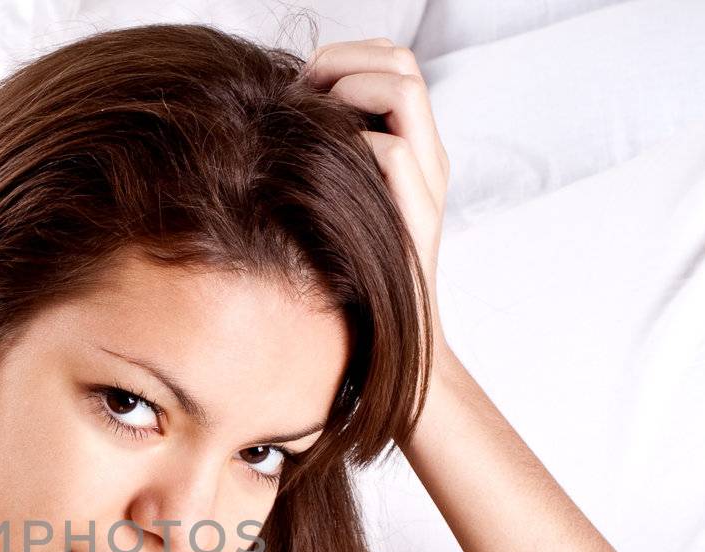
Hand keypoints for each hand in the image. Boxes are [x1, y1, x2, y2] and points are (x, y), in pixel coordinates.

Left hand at [305, 38, 452, 360]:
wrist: (392, 344)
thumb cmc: (350, 281)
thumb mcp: (336, 210)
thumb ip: (328, 163)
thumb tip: (277, 121)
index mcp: (414, 149)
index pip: (396, 61)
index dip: (348, 55)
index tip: (303, 84)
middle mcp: (427, 157)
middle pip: (403, 62)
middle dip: (344, 61)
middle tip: (301, 94)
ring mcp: (426, 183)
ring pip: (403, 90)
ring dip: (350, 91)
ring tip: (314, 124)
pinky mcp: (416, 216)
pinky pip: (389, 152)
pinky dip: (352, 144)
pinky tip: (321, 169)